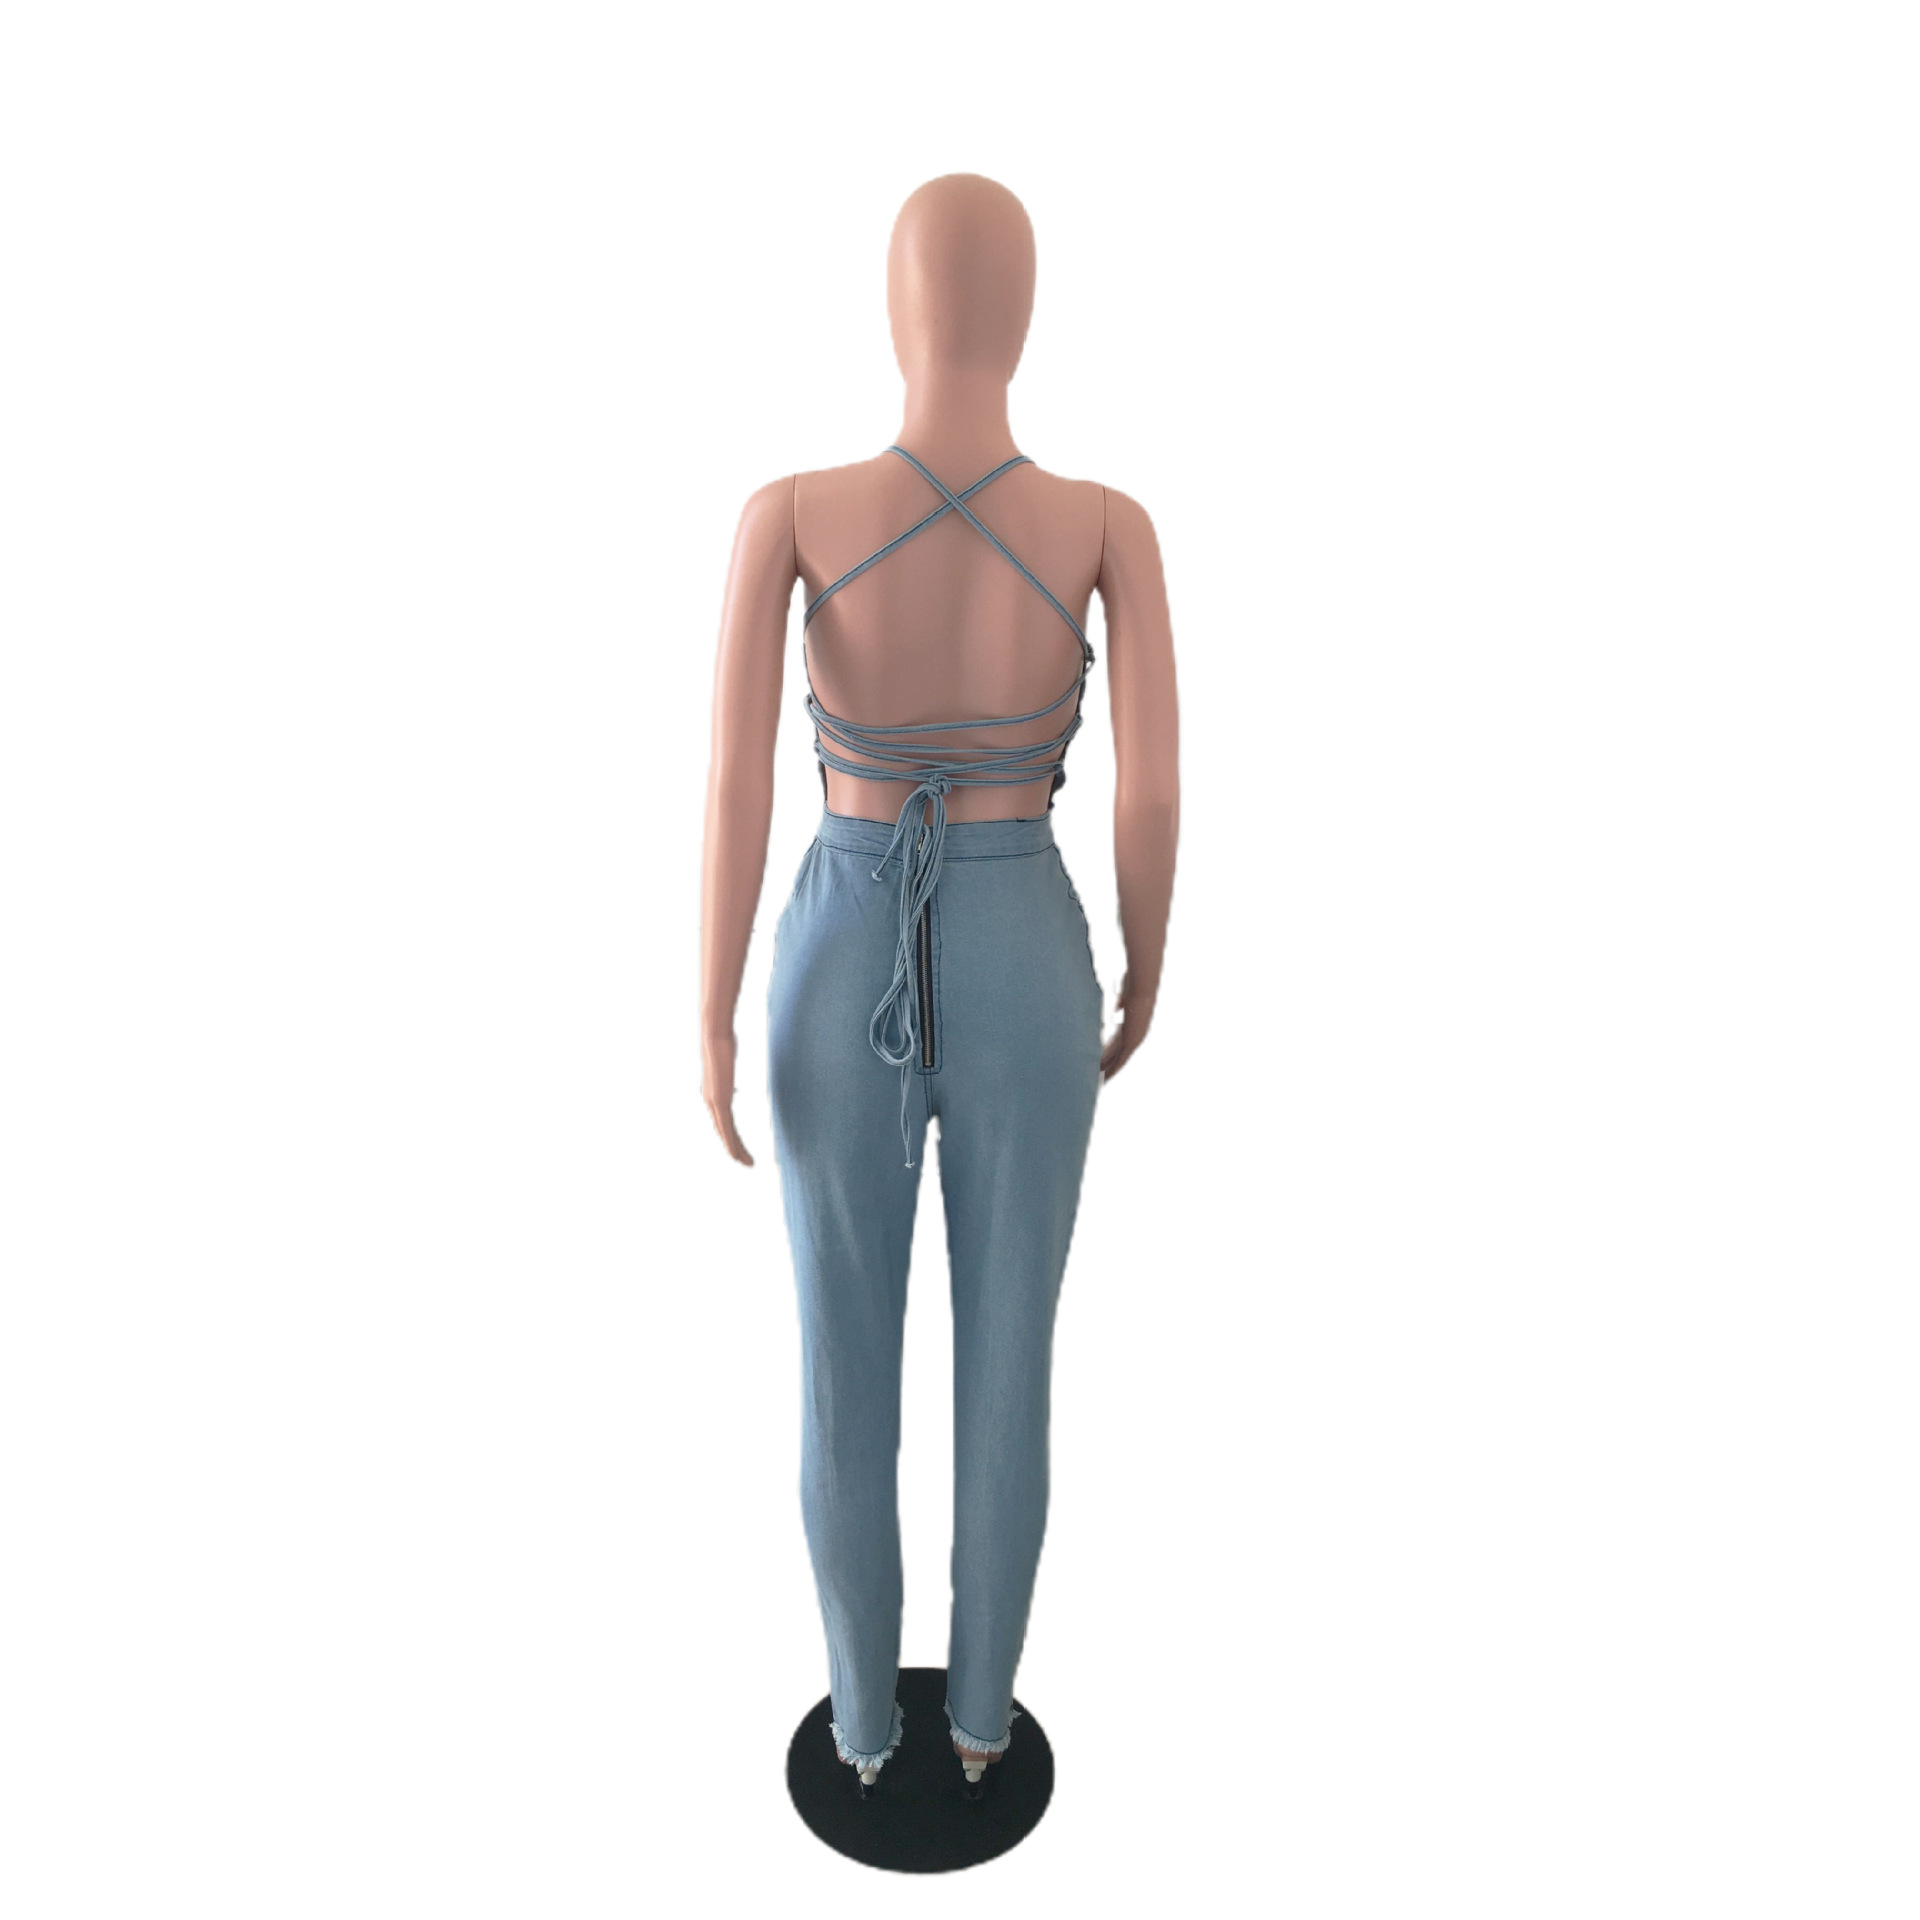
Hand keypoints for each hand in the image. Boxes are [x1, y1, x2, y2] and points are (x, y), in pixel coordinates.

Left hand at [702, 1027, 753, 1164]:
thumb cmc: (722, 1042)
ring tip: (747, 1163)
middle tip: (746, 1162)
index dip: (732, 1135)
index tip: (740, 1146)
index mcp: (713, 1093)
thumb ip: (728, 1066)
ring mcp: (714, 1102)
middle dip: (735, 1148)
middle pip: (723, 1131)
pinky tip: (737, 1155)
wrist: (714, 1037)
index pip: (723, 1120)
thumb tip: (731, 1056)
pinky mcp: (719, 1102)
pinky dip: (732, 1144)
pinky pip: (726, 1128)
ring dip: (735, 1150)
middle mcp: (710, 1101)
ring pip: (725, 1134)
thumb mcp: (727, 1059)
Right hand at [1099, 972, 1155, 1081]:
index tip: (1104, 1060)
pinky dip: (1112, 1070)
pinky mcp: (1130, 1042)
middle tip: (1101, 1080)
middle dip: (1110, 1067)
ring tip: (1099, 1083)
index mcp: (1133, 1026)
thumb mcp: (1125, 995)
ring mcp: (1134, 1040)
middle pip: (1120, 1056)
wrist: (1142, 988)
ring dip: (1109, 1072)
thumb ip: (1122, 1003)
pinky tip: (1104, 1078)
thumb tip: (1120, 1006)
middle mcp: (1136, 1036)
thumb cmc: (1133, 986)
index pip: (1120, 1043)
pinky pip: (1119, 1060)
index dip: (1111, 1053)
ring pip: (1119, 1061)